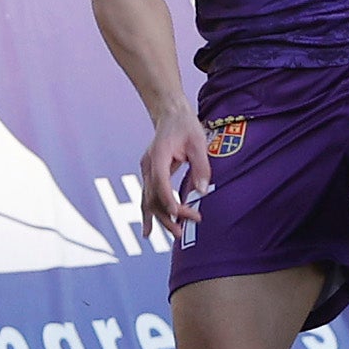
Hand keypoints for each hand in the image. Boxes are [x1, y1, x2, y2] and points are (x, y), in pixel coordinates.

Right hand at [140, 103, 210, 241]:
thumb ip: (201, 166)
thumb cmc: (186, 126)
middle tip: (183, 231)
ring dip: (160, 218)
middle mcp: (148, 166)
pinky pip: (147, 197)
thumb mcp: (198, 143)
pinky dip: (149, 214)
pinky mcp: (150, 174)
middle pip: (152, 197)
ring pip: (148, 200)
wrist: (170, 114)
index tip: (181, 214)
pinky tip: (149, 231)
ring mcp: (146, 171)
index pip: (160, 184)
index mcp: (158, 156)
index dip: (169, 201)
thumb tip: (202, 191)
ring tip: (175, 233)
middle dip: (167, 216)